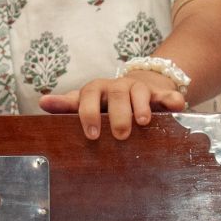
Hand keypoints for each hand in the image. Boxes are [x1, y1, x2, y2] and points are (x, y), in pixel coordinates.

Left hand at [39, 73, 186, 139]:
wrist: (141, 85)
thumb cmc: (107, 101)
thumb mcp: (87, 102)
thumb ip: (67, 104)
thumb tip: (42, 102)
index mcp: (97, 90)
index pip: (88, 95)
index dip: (88, 113)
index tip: (91, 134)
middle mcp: (118, 87)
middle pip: (116, 94)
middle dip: (117, 114)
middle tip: (119, 134)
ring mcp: (140, 89)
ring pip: (140, 92)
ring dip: (141, 106)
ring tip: (143, 123)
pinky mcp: (160, 94)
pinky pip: (167, 94)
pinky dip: (172, 100)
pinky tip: (177, 107)